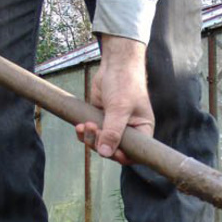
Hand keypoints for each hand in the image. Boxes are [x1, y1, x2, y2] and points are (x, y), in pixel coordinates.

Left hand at [75, 35, 154, 165]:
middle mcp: (129, 131)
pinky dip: (84, 132)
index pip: (134, 154)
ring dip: (90, 138)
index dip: (121, 157)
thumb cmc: (126, 83)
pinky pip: (92, 134)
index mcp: (142, 131)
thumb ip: (113, 132)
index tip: (109, 151)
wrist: (115, 64)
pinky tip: (79, 125)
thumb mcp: (120, 108)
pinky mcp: (101, 120)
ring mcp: (114, 126)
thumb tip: (105, 153)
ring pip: (100, 143)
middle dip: (100, 144)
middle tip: (94, 130)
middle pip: (113, 150)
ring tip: (85, 125)